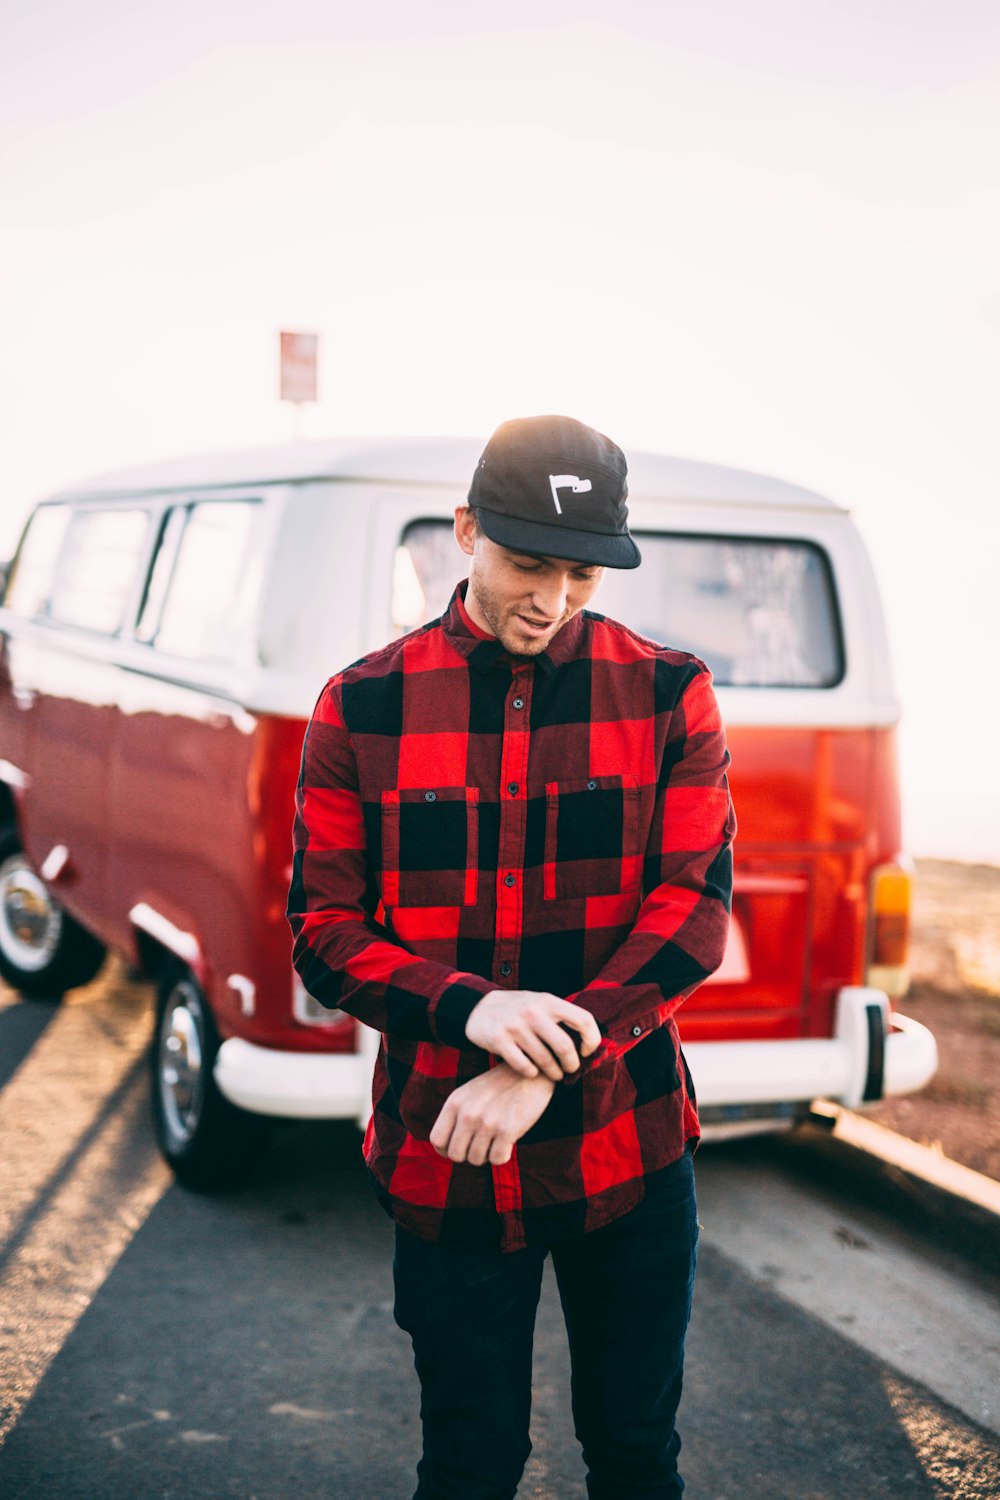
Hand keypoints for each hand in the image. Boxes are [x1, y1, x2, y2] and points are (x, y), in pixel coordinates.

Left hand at [430, 1064, 556, 1165]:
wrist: (532, 1073)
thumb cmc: (499, 1087)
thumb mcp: (470, 1094)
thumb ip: (454, 1117)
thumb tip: (444, 1150)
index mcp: (455, 1102)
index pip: (437, 1140)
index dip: (446, 1150)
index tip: (460, 1148)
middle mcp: (467, 1113)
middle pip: (456, 1155)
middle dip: (468, 1154)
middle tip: (482, 1143)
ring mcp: (487, 1122)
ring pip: (476, 1160)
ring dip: (487, 1154)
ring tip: (496, 1137)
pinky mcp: (507, 1130)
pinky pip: (497, 1160)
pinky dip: (503, 1155)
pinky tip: (508, 1141)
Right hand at [465, 989, 601, 1080]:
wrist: (477, 1008)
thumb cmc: (518, 1010)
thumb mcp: (540, 1003)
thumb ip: (561, 1017)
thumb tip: (590, 1043)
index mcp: (548, 1001)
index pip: (583, 1020)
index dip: (592, 1040)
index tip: (586, 1051)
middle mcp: (533, 1011)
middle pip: (565, 1046)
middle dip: (572, 1064)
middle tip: (570, 1070)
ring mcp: (515, 1026)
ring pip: (545, 1060)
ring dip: (554, 1073)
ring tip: (555, 1075)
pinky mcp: (499, 1040)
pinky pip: (524, 1066)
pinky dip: (532, 1073)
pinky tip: (532, 1071)